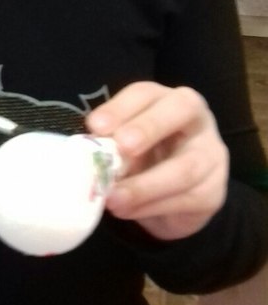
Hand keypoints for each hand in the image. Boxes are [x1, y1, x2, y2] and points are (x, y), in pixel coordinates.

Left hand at [87, 82, 227, 239]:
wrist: (173, 198)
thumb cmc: (145, 158)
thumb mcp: (126, 147)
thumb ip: (113, 145)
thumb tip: (91, 155)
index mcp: (167, 100)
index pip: (146, 93)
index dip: (121, 107)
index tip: (95, 126)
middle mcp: (197, 119)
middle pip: (181, 109)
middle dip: (148, 127)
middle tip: (121, 145)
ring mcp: (211, 154)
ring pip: (184, 167)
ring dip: (144, 185)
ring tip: (113, 198)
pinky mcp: (213, 192)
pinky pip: (184, 200)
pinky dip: (150, 207)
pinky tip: (127, 211)